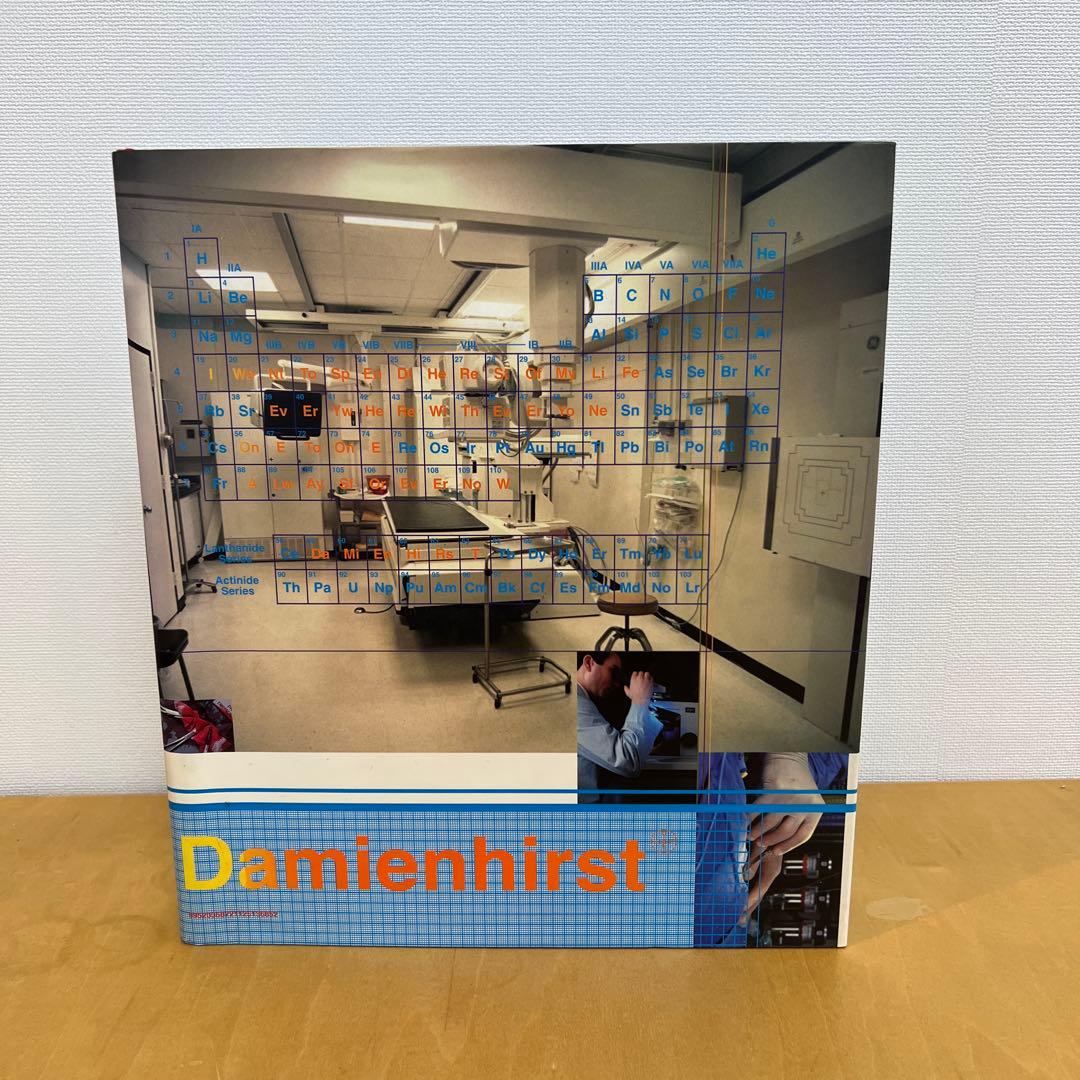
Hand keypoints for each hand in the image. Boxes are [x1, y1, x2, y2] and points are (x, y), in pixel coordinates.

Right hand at [624, 671, 654, 705]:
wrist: (641, 700)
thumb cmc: (635, 697)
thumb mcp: (628, 693)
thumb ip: (626, 689)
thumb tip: (625, 687)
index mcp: (633, 680)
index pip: (635, 673)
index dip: (636, 674)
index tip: (637, 676)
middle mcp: (639, 678)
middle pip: (641, 672)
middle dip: (642, 675)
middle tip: (642, 678)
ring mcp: (645, 680)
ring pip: (647, 673)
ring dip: (647, 675)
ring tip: (647, 678)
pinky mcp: (650, 682)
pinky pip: (651, 678)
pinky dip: (651, 679)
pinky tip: (650, 681)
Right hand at [740, 754, 824, 922]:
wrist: (787, 755)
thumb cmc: (793, 779)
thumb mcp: (804, 800)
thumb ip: (795, 817)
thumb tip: (777, 840)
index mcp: (816, 810)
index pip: (802, 836)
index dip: (787, 846)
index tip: (775, 851)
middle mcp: (805, 805)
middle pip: (786, 832)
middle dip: (770, 841)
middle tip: (760, 844)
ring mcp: (790, 799)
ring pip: (771, 823)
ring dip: (758, 831)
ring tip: (750, 835)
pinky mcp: (775, 791)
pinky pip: (759, 810)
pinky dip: (750, 817)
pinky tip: (745, 820)